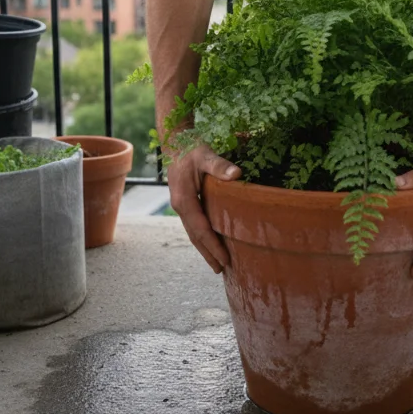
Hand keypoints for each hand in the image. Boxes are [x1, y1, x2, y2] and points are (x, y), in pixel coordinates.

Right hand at [167, 143, 241, 273]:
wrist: (175, 142)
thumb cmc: (191, 148)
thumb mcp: (205, 154)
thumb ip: (219, 165)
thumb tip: (237, 174)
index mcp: (184, 200)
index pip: (200, 229)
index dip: (212, 245)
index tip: (225, 259)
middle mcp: (180, 206)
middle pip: (195, 236)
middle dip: (208, 254)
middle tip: (221, 270)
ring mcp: (182, 206)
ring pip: (193, 233)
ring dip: (204, 249)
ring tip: (217, 264)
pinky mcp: (186, 203)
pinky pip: (195, 225)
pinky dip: (203, 237)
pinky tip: (211, 243)